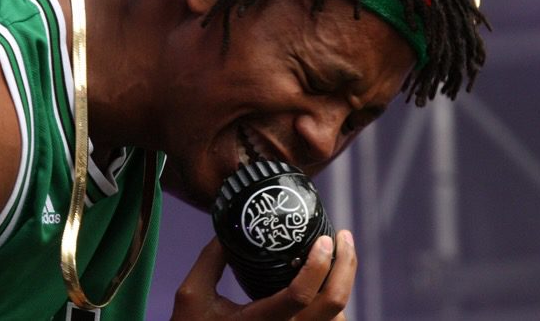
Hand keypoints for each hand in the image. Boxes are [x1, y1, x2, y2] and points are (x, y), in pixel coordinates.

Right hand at [171, 230, 356, 320]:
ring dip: (343, 281)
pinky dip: (333, 298)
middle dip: (347, 266)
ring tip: (340, 252)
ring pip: (338, 316)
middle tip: (343, 236)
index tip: (324, 239)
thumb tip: (231, 228)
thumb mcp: (192, 293)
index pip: (300, 296)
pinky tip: (326, 275)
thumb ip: (211, 259)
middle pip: (333, 304)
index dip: (318, 265)